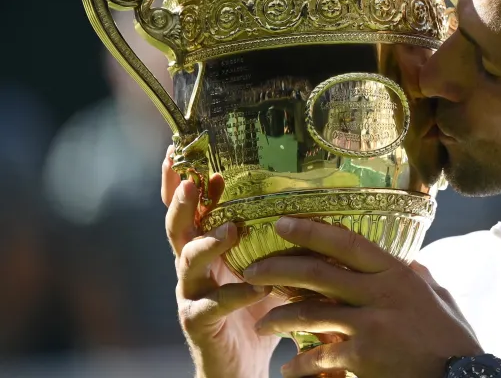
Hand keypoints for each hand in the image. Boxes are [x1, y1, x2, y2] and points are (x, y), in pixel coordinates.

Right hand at [161, 147, 284, 377]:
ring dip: (208, 243)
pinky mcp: (198, 323)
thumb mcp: (268, 268)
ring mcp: (191, 295)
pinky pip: (209, 306)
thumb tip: (310, 204)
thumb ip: (276, 241)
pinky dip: (234, 296)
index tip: (188, 155)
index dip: (184, 183)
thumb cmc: (256, 311)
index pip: (191, 210)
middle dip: (183, 203)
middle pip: (177, 228)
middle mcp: (192, 268)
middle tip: (195, 182)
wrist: (241, 366)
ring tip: (232, 229)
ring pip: (187, 262)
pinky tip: (254, 288)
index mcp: (206, 249)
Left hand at [243, 216, 482, 377]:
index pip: (348, 243)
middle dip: (279, 269)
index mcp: (397, 274)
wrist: (460, 377)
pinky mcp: (363, 355)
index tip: (282, 223)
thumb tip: (411, 265)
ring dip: (280, 318)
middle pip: (318, 273)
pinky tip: (290, 369)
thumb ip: (419, 279)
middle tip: (252, 271)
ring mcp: (370, 324)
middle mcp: (381, 293)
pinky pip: (319, 355)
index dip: (312, 231)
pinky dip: (300, 364)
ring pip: (310, 312)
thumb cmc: (451, 339)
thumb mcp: (438, 298)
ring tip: (263, 324)